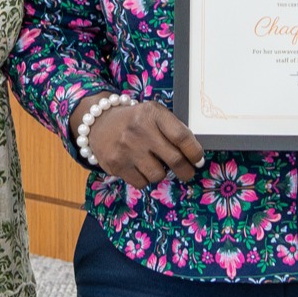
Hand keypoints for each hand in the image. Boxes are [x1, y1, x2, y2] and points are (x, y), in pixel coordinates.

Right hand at [72, 95, 204, 187]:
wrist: (99, 122)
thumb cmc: (135, 120)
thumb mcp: (153, 114)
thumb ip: (172, 129)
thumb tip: (194, 155)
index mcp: (152, 114)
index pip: (181, 136)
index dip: (195, 152)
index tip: (198, 159)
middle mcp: (139, 130)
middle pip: (175, 160)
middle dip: (186, 171)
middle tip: (187, 172)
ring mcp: (126, 148)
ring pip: (158, 175)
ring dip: (161, 173)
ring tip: (154, 163)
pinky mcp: (116, 164)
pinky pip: (142, 183)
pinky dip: (144, 178)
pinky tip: (139, 167)